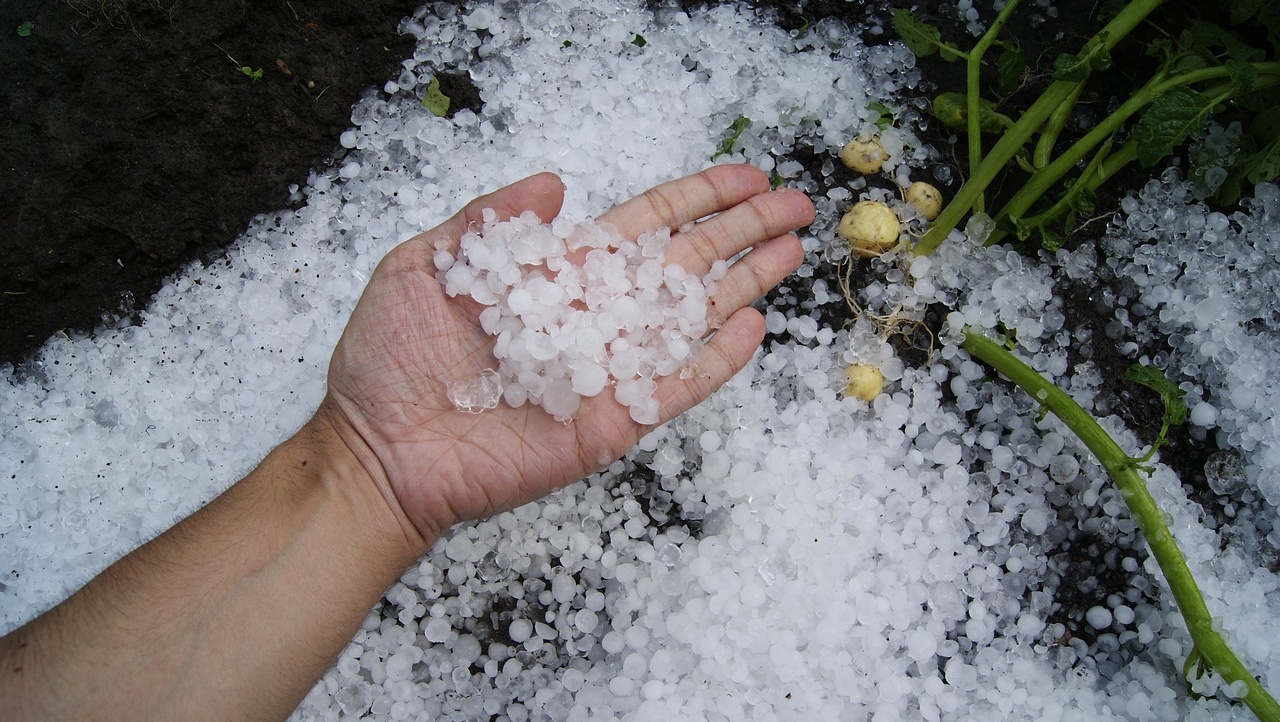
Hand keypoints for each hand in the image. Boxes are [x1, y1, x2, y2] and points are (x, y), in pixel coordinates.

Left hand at [318, 165, 813, 548]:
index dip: (698, 199)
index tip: (746, 177)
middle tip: (798, 204)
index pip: (645, 226)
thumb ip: (489, 221)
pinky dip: (715, 361)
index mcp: (558, 273)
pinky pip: (674, 388)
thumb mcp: (425, 266)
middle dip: (742, 232)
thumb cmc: (390, 360)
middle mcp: (594, 316)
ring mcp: (607, 370)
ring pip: (691, 318)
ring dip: (745, 284)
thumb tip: (554, 179)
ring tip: (793, 252)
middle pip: (685, 264)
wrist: (377, 449)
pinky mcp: (611, 421)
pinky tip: (752, 328)